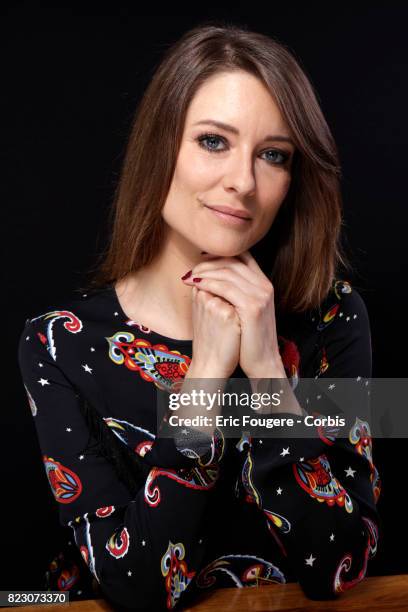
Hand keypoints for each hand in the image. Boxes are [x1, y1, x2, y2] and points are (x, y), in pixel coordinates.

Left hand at [182, 250, 285, 378]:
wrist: (262, 361)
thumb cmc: (248, 338)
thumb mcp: (245, 310)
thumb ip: (235, 292)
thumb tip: (213, 278)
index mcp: (263, 283)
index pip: (242, 257)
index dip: (220, 254)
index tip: (201, 259)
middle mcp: (264, 286)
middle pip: (233, 262)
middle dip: (208, 263)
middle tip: (191, 270)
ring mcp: (260, 295)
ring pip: (228, 273)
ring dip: (205, 272)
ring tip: (189, 278)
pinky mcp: (253, 307)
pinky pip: (226, 288)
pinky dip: (209, 283)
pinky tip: (197, 285)